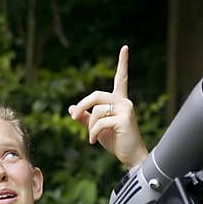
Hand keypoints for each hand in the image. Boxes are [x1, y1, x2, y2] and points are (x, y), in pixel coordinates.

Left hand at [68, 45, 148, 168]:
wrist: (130, 156)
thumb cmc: (116, 142)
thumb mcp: (97, 129)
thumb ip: (86, 118)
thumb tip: (72, 109)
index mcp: (120, 101)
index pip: (121, 78)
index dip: (122, 63)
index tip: (125, 47)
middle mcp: (124, 102)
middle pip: (97, 95)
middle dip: (82, 105)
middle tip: (74, 117)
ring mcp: (126, 109)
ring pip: (97, 110)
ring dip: (89, 126)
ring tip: (92, 138)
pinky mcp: (124, 119)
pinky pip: (100, 122)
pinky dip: (92, 133)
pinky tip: (93, 141)